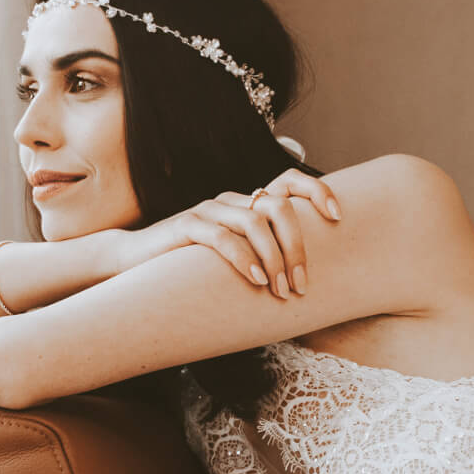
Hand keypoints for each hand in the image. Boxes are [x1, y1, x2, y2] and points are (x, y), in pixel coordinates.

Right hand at [116, 167, 342, 298]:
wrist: (136, 263)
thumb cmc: (192, 268)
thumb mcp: (235, 260)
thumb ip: (263, 259)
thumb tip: (306, 280)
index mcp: (247, 204)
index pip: (289, 182)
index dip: (317, 191)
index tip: (338, 217)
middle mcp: (231, 201)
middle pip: (279, 207)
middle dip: (296, 247)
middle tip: (301, 284)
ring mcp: (208, 210)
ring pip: (254, 222)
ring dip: (273, 259)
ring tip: (280, 290)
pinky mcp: (186, 226)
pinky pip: (222, 237)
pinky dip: (243, 259)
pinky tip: (255, 280)